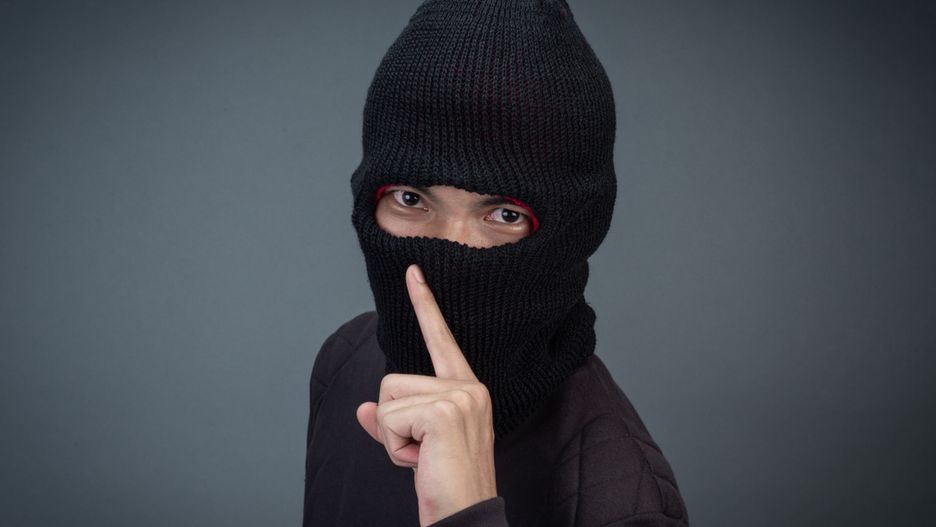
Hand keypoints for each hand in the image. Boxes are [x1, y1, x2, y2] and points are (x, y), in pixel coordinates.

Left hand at [356, 264, 497, 526]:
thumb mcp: (415, 446)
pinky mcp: (444, 411)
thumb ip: (391, 422)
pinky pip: (387, 418)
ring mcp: (459, 396)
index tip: (412, 272)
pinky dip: (394, 446)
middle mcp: (468, 386)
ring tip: (424, 456)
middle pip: (391, 380)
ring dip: (393, 436)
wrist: (464, 514)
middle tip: (423, 451)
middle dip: (393, 423)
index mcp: (466, 388)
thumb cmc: (446, 483)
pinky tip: (422, 460)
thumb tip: (364, 409)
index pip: (440, 338)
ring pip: (386, 399)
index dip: (425, 303)